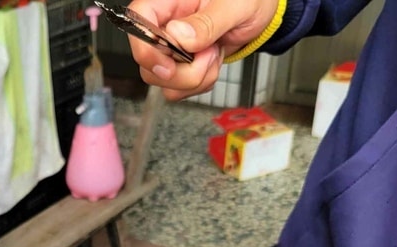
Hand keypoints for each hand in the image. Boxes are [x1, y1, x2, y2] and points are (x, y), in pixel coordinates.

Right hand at [127, 0, 279, 99]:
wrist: (259, 14)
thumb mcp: (233, 5)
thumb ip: (207, 22)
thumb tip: (178, 35)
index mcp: (168, 2)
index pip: (138, 21)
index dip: (146, 47)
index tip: (169, 64)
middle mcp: (163, 26)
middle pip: (149, 62)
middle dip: (182, 71)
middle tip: (209, 53)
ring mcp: (169, 49)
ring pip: (163, 82)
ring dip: (195, 79)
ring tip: (214, 54)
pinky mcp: (179, 67)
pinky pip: (178, 89)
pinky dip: (200, 84)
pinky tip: (211, 62)